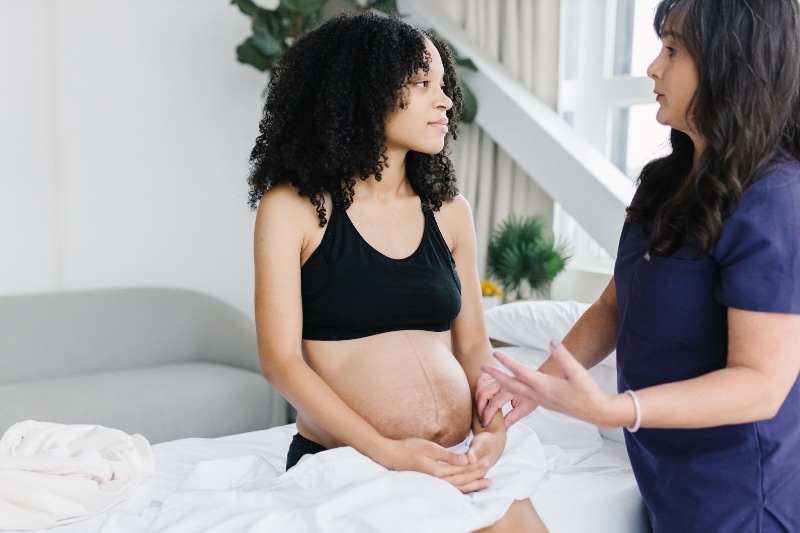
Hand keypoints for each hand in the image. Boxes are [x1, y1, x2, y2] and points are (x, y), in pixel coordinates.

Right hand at [374, 437, 491, 492]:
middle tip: (489, 469)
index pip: (462, 470)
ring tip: (486, 482)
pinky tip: (467, 486)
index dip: (476, 466)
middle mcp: (437, 481)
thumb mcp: (429, 447)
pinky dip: (462, 488)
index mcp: (438, 472)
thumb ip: (448, 455)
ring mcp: (433, 484)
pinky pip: (450, 488)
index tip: (487, 460)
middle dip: (477, 475)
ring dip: (472, 484)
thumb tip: (467, 460)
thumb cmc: (408, 448)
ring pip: (458, 487)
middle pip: (462, 480)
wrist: (390, 456)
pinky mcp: (431, 483)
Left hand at [437, 430, 504, 492]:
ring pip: (462, 484)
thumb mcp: (482, 444)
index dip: (454, 477)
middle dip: (450, 482)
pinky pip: (462, 482)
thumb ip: (476, 452)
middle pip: (463, 481)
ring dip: (451, 484)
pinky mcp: (471, 475)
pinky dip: (454, 483)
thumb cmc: (487, 442)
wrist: (494, 444)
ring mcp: (475, 476)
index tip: (442, 477)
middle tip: (436, 482)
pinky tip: (444, 484)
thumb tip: (470, 459)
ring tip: (437, 484)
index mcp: (481, 469)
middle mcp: (478, 475)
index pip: (466, 475)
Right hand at [475, 365, 537, 428]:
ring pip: (480, 388)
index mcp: (510, 390)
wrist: (533, 383)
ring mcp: (496, 378)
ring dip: (478, 400)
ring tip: (480, 411)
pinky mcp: (493, 376)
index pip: (494, 403)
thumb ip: (512, 418)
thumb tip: (502, 427)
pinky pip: (481, 382)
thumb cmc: (530, 395)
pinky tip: (480, 399)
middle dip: (480, 408)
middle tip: (481, 419)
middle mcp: (502, 382)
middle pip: (484, 394)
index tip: (485, 423)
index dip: (487, 414)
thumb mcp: (524, 409)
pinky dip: (478, 390)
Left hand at [481, 340, 610, 426]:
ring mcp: (541, 401)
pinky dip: (511, 393)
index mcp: (545, 386)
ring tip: (491, 376)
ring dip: (501, 384)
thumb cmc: (588, 391)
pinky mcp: (544, 404)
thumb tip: (552, 341)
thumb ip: (563, 356)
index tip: (496, 353)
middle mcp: (539, 395)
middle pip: (511, 385)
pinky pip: (521, 398)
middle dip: (496, 375)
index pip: (521, 371)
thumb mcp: (577, 371)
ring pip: (515, 393)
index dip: (507, 362)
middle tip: (482, 366)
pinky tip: (508, 390)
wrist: (596, 412)